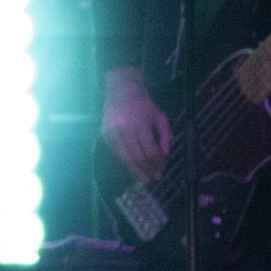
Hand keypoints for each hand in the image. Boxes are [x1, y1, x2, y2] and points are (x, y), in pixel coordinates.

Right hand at [101, 67, 174, 184]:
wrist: (121, 91)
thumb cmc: (143, 104)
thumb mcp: (160, 116)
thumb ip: (166, 135)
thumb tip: (165, 155)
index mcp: (140, 124)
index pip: (150, 151)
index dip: (157, 163)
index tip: (162, 171)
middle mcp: (125, 129)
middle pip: (137, 157)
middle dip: (147, 170)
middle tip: (154, 179)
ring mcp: (112, 133)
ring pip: (125, 158)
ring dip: (135, 171)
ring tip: (144, 179)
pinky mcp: (105, 135)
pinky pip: (117, 153)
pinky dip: (125, 162)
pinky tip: (133, 168)